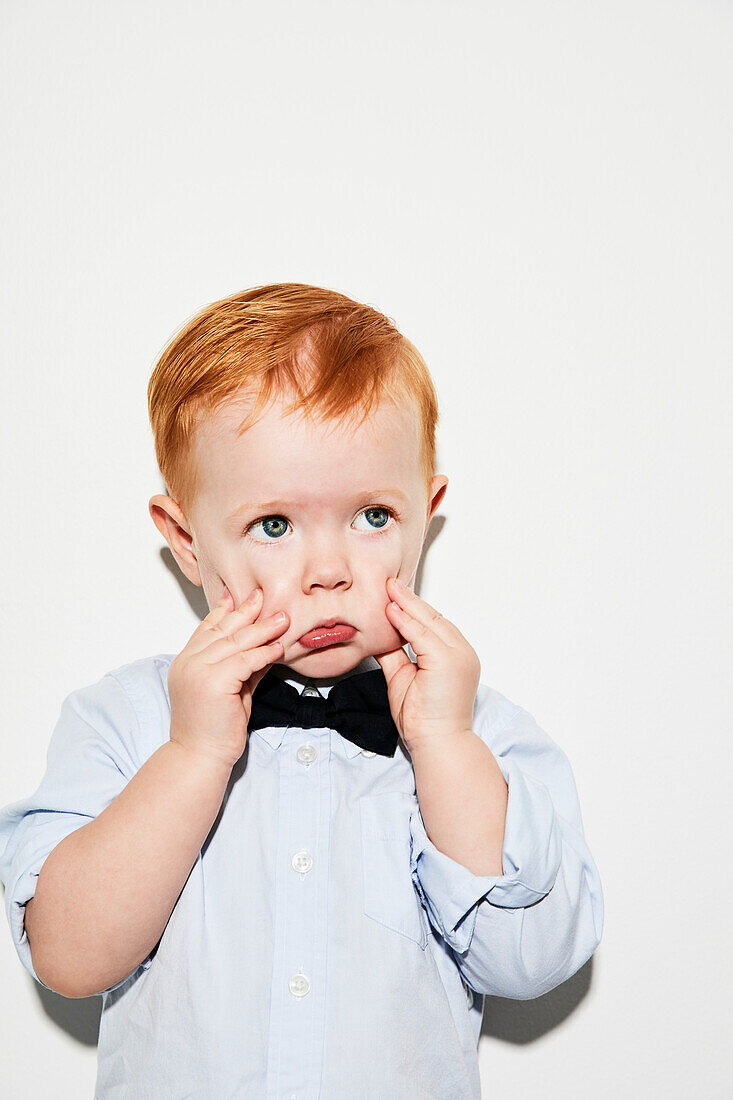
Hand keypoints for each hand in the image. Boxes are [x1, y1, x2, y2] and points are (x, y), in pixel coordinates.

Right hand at [167, 588, 289, 768]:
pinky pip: (245, 660)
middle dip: (247, 612)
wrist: (199, 757)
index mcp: (186, 661)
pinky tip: (278, 648)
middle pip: (223, 630)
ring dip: (262, 629)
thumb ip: (242, 668)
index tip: (239, 595)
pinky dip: (264, 653)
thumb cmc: (213, 729)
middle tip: (266, 596)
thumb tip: (266, 648)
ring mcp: (198, 671)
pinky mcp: (213, 682)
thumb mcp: (230, 690)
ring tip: (283, 618)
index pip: (207, 628)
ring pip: (236, 642)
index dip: (225, 610)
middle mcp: (189, 662)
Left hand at [374, 576, 480, 750]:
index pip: (434, 624)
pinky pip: (422, 634)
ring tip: (388, 589)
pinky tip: (391, 611)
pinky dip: (406, 621)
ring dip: (407, 604)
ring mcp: (458, 655)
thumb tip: (381, 636)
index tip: (395, 594)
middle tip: (390, 583)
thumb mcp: (403, 677)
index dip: (414, 608)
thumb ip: (396, 654)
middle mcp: (462, 652)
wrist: (436, 743)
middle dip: (410, 599)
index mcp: (456, 656)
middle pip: (433, 617)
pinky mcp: (448, 660)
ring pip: (429, 621)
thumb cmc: (423, 719)